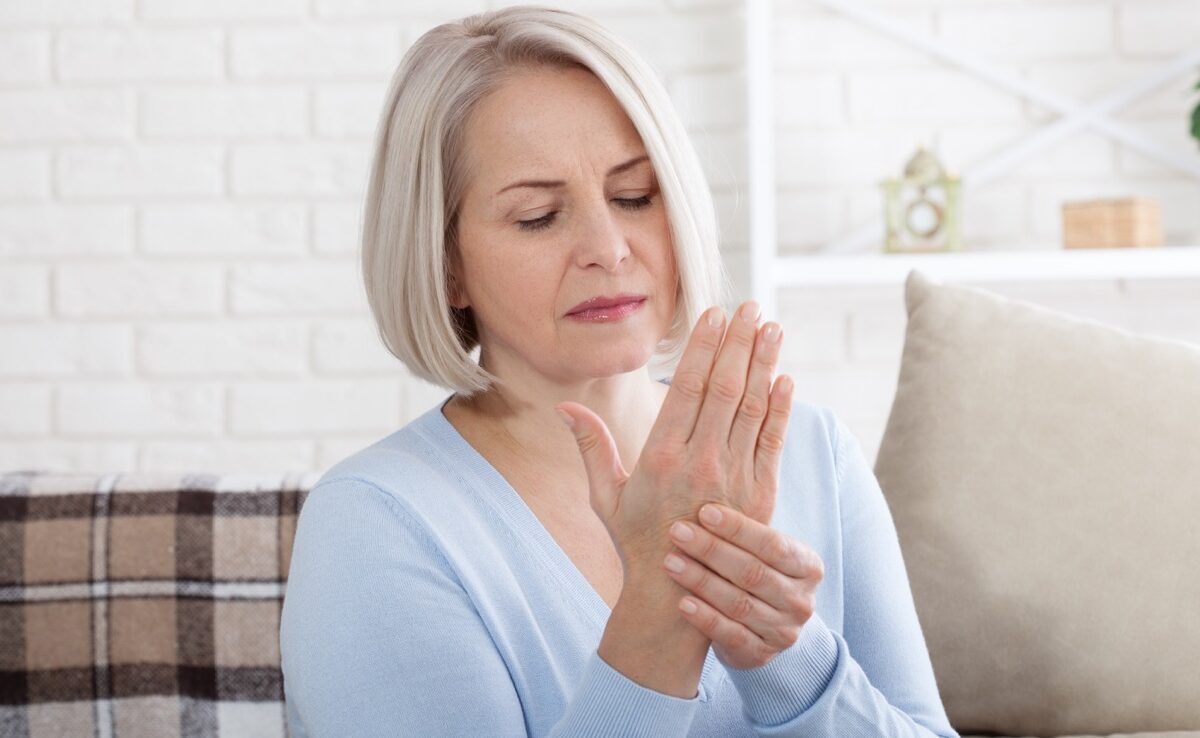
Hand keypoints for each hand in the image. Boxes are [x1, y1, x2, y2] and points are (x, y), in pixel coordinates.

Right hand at [556, 300, 793, 575]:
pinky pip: (772, 441)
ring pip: (752, 408)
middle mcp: (700, 463)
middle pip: (725, 388)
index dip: (704, 347)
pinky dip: (780, 408)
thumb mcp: (603, 495)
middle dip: (739, 343)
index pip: (687, 387)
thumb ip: (590, 446)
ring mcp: (733, 479)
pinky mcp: (759, 495)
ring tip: (771, 328)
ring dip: (764, 364)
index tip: (715, 313)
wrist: (674, 596)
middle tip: (750, 307)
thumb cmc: (634, 540)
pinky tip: (785, 378)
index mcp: (660, 457)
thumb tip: (563, 405)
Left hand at [661, 502, 822, 669]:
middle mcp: (800, 600)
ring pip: (739, 603)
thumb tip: (726, 457)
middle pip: (753, 572)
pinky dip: (705, 618)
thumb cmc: (753, 570)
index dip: (738, 528)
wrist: (761, 627)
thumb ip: (750, 514)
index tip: (704, 510)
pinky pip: (731, 635)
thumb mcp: (762, 547)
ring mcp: (783, 631)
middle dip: (712, 551)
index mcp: (807, 565)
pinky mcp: (761, 654)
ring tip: (670, 562)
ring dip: (702, 581)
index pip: (773, 543)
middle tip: (677, 531)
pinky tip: (682, 602)